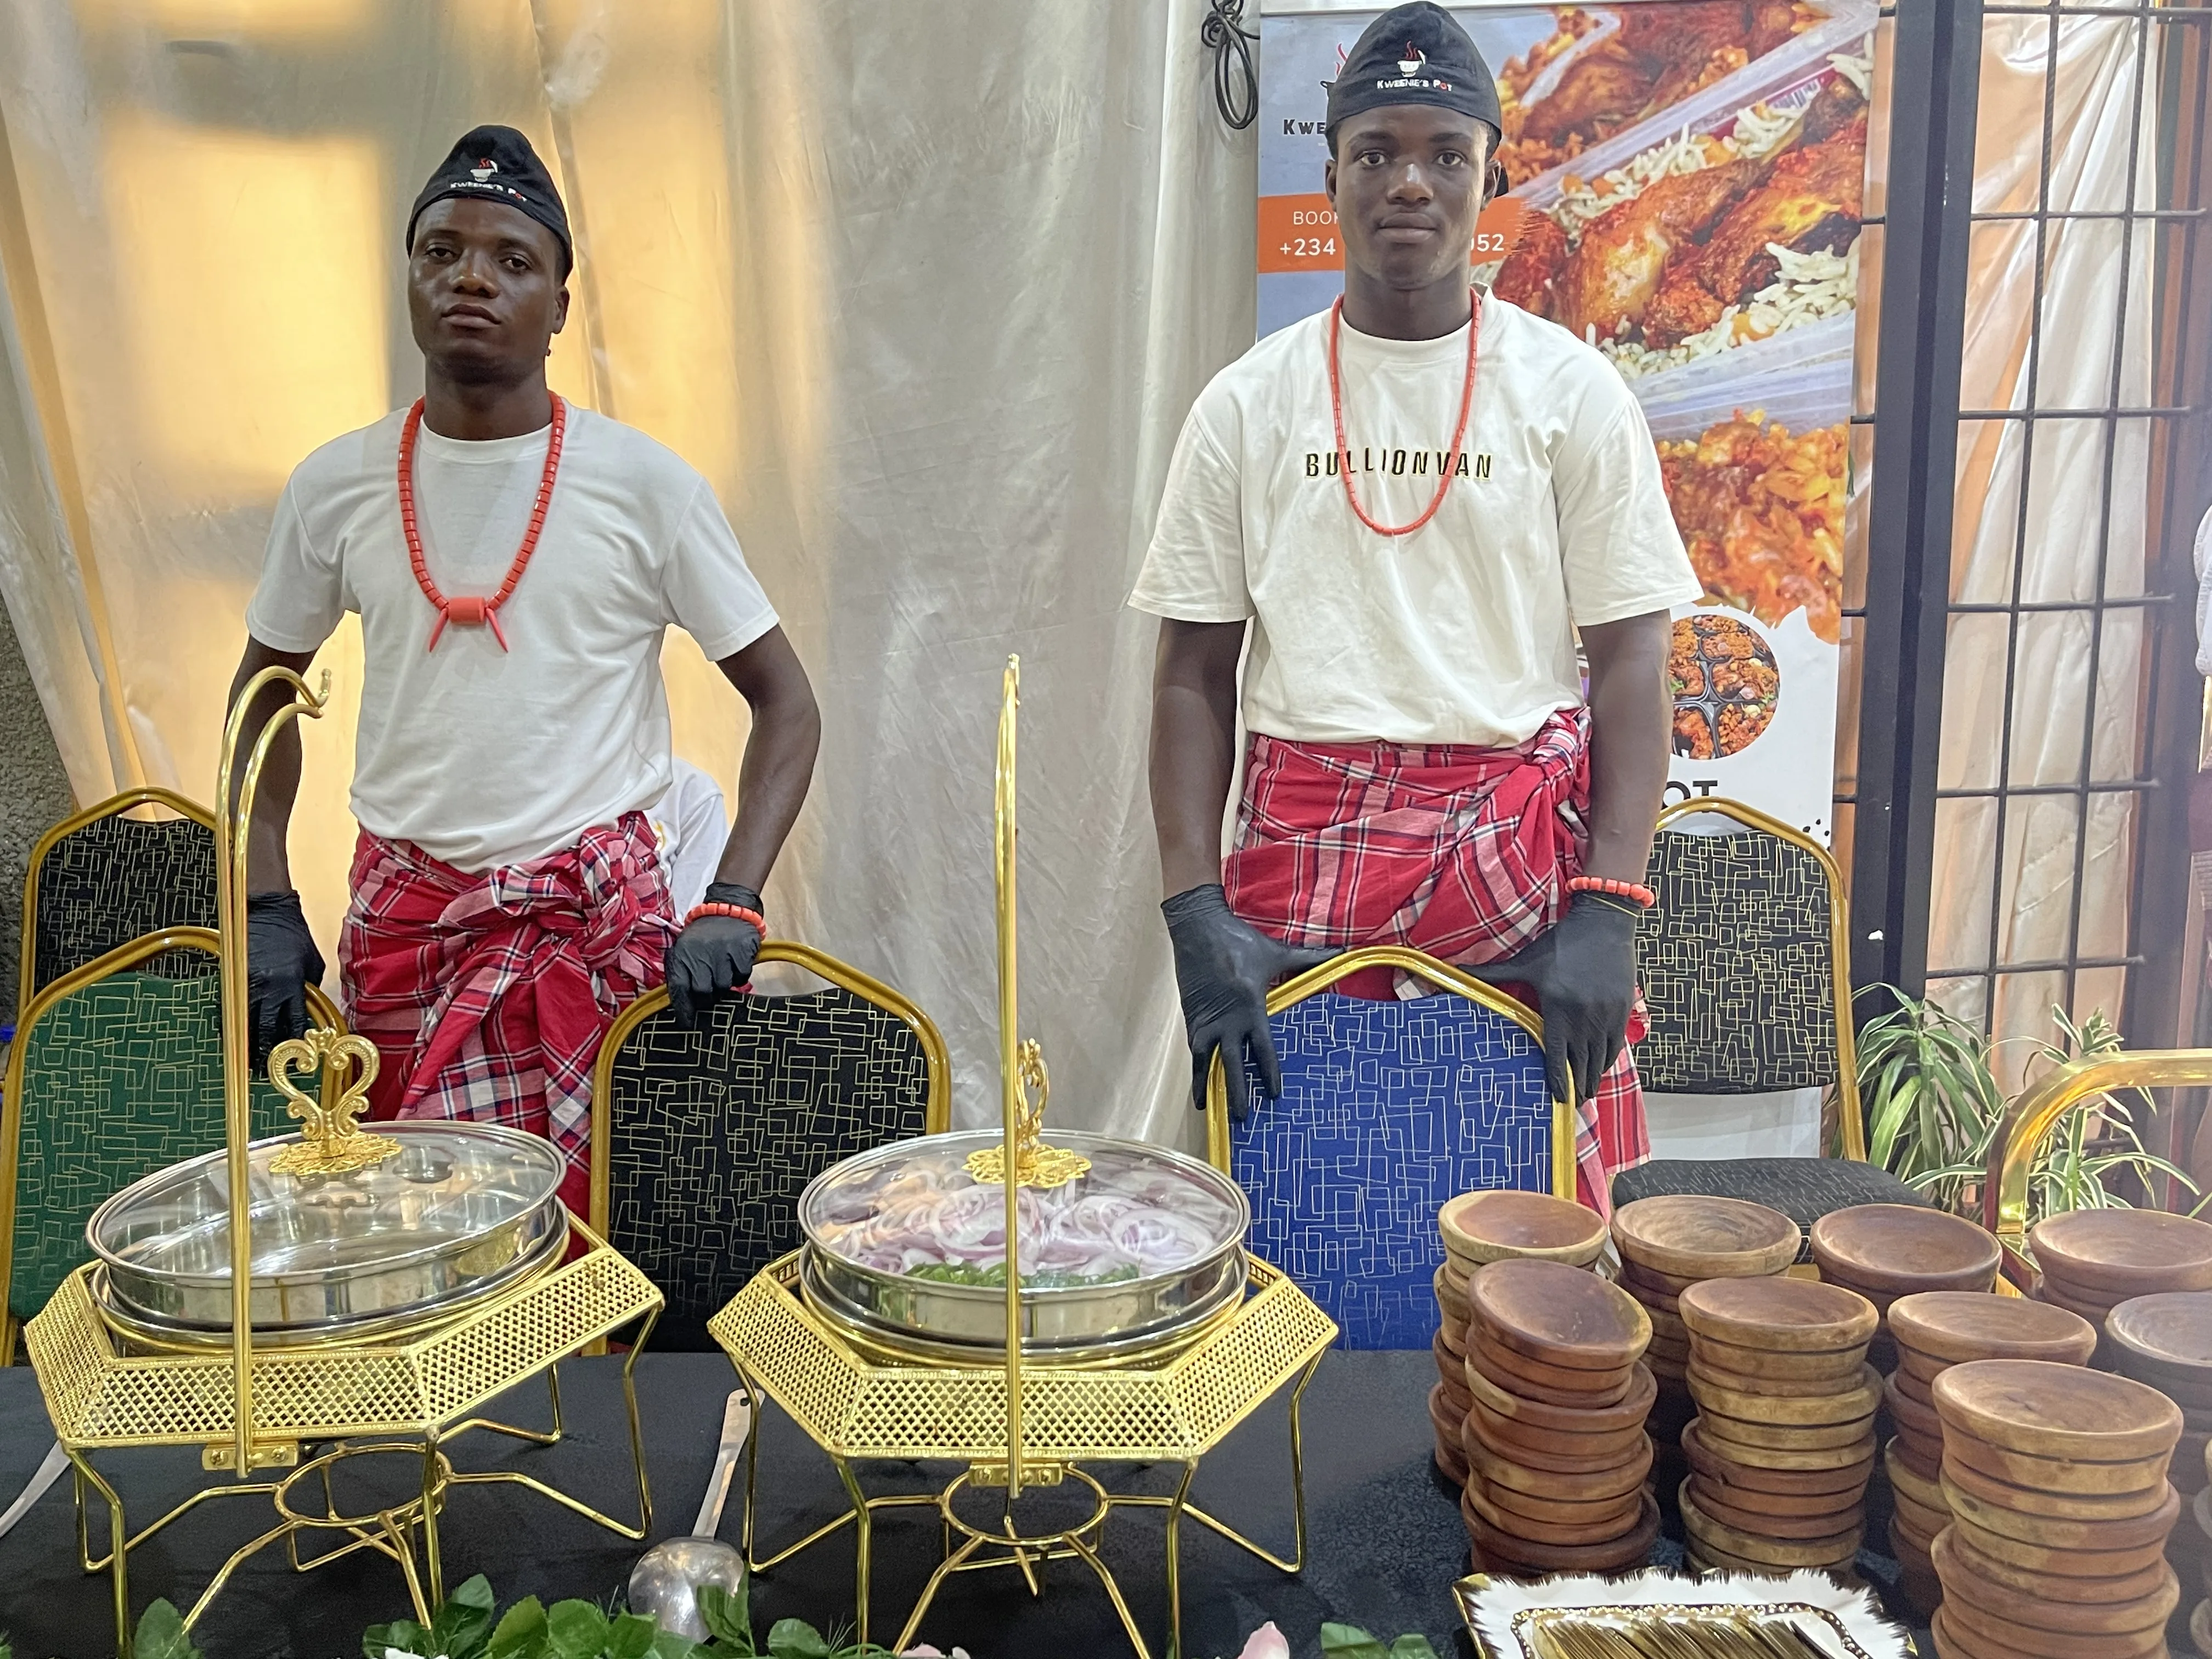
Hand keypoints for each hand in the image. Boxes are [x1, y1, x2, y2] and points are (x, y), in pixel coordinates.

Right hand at [245, 890, 324, 1063]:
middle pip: (264, 1029)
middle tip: (261, 1070)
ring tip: (244, 1061)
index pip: (293, 1024)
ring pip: (243, 1022)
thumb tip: (304, 1013)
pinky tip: (231, 1036)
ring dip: (244, 1043)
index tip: (294, 1060)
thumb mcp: (313, 964)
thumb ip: (308, 990)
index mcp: (293, 985)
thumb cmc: (295, 937)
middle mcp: (269, 988)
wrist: (268, 912)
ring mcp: (247, 983)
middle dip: (263, 1052)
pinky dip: (229, 1024)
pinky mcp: (232, 977)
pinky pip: (228, 1007)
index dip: (293, 1044)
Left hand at [664, 881, 763, 1028]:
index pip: (679, 989)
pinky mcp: (741, 951)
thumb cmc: (703, 933)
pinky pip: (742, 976)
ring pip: (724, 986)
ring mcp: (722, 953)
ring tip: (723, 972)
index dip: (683, 1009)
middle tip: (710, 995)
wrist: (727, 907)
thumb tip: (679, 999)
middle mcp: (701, 955)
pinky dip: (739, 974)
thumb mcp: (684, 946)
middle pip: (704, 992)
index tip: (686, 1022)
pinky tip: (735, 963)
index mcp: (683, 954)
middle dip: (707, 999)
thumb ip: (680, 969)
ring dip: (724, 984)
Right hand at [1162, 884, 1334, 1118]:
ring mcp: (1206, 1019)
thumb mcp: (1276, 951)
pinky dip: (1196, 1070)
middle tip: (1243, 1118)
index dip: (1269, 1072)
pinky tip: (1199, 1087)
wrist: (1198, 927)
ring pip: (1207, 1061)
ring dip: (1210, 1086)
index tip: (1274, 1095)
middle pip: (1233, 1064)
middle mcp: (1227, 1018)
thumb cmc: (1239, 940)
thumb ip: (1309, 959)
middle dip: (1238, 1091)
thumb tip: (1343, 952)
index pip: (1262, 1048)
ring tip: (1211, 1109)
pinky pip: (1194, 1050)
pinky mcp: (1192, 1017)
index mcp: (1251, 1006)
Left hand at [1466, 892, 1638, 1107]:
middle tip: (1573, 1105)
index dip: (1558, 1081)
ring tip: (1586, 1093)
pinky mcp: (1622, 1010)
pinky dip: (1608, 1060)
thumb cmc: (1560, 943)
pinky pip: (1615, 1044)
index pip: (1557, 1055)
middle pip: (1581, 1064)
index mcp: (1558, 1008)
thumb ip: (1492, 974)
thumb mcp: (1526, 960)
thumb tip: (1456, 973)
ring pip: (1600, 1058)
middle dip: (1577, 1087)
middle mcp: (1584, 1017)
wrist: (1604, 923)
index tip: (1559, 1100)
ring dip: (1593, 1078)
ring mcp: (1606, 1015)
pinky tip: (1600, 1069)